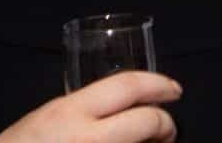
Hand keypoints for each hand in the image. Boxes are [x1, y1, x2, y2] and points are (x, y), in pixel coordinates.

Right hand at [0, 72, 180, 142]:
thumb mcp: (48, 118)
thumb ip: (81, 110)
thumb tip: (120, 108)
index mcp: (72, 111)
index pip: (127, 86)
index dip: (158, 83)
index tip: (173, 89)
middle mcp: (88, 137)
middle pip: (147, 121)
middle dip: (166, 123)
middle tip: (167, 129)